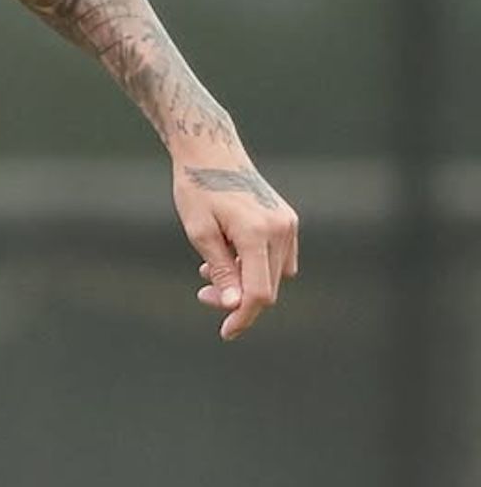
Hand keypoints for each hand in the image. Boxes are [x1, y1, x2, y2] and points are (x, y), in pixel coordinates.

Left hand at [174, 157, 299, 340]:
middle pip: (266, 288)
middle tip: (202, 293)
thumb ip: (220, 271)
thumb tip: (236, 306)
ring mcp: (288, 224)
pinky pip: (278, 259)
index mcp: (256, 233)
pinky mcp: (287, 220)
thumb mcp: (199, 233)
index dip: (242, 318)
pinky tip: (229, 256)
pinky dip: (255, 266)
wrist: (212, 152)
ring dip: (244, 281)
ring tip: (209, 267)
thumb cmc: (198, 190)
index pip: (257, 292)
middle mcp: (280, 229)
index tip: (226, 333)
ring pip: (272, 275)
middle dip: (236, 299)